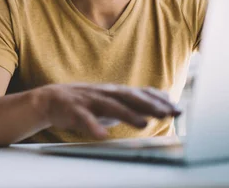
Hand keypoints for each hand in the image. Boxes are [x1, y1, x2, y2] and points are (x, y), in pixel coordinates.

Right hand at [38, 83, 181, 138]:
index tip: (177, 109)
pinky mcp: (74, 110)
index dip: (158, 100)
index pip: (140, 94)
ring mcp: (90, 101)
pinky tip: (102, 136)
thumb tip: (163, 101)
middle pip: (130, 97)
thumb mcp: (112, 100)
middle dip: (150, 105)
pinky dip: (93, 127)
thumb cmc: (87, 102)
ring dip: (128, 114)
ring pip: (111, 106)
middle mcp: (105, 93)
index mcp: (115, 92)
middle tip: (168, 113)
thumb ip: (134, 102)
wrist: (50, 99)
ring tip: (143, 124)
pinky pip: (84, 119)